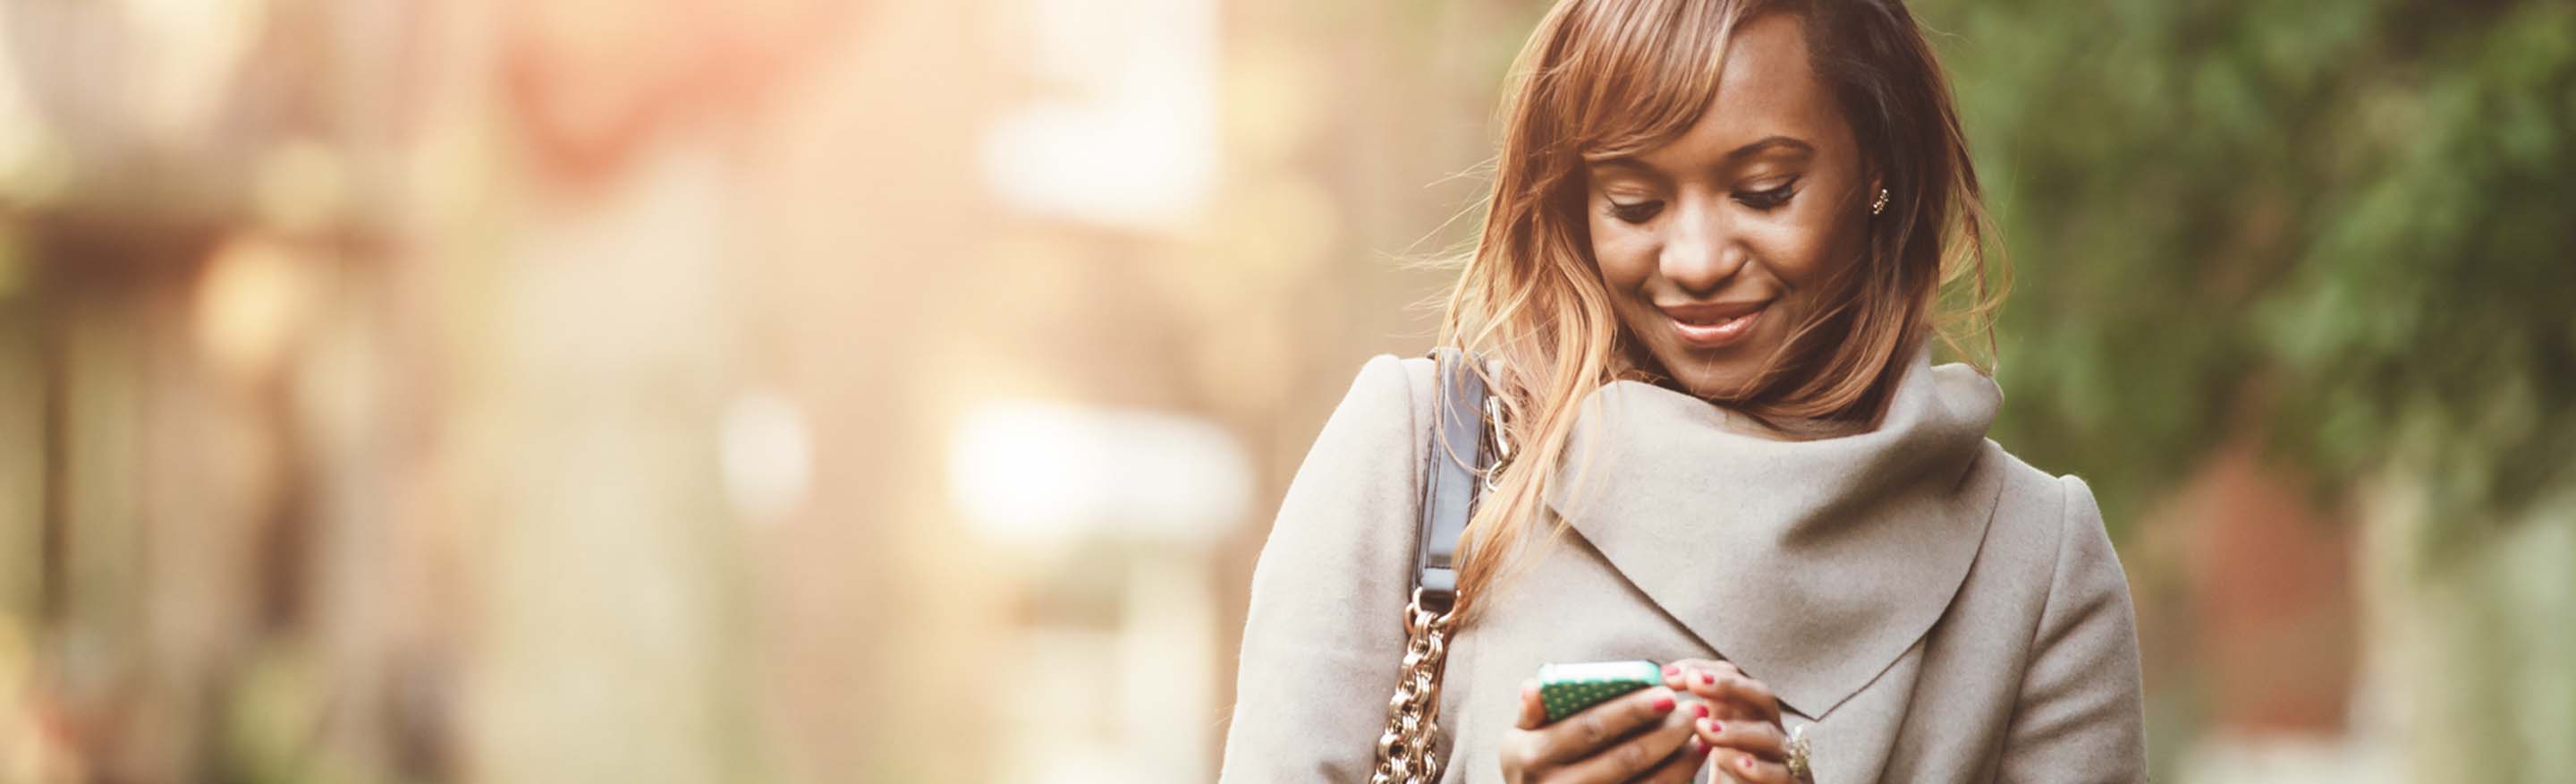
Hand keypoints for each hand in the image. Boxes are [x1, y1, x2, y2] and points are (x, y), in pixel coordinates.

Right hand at [1498, 680, 1704, 782]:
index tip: (1666, 693)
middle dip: (1665, 734)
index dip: (1630, 711)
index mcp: (1533, 757)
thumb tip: (1536, 685)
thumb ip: (1532, 711)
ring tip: (1701, 732)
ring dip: (1679, 760)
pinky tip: (1693, 758)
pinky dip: (1677, 778)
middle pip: (1624, 760)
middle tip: (1694, 710)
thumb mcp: (1520, 738)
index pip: (1589, 729)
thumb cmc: (1533, 764)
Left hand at [1664, 659, 1799, 783]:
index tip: (1667, 673)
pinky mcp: (1792, 783)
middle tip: (1695, 682)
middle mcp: (1768, 729)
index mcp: (1747, 714)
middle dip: (1728, 685)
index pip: (1733, 678)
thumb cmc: (1729, 776)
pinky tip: (1740, 763)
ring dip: (1736, 729)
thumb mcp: (1707, 744)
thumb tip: (1653, 694)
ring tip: (1704, 728)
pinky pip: (1783, 773)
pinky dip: (1763, 768)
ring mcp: (1783, 757)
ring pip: (1767, 734)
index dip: (1702, 669)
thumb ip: (1690, 718)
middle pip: (1759, 696)